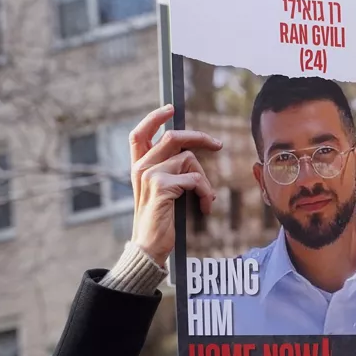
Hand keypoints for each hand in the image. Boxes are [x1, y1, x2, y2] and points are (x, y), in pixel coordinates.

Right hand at [129, 105, 221, 265]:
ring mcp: (149, 175)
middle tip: (217, 144)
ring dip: (204, 179)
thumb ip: (167, 170)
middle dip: (199, 137)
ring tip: (206, 198)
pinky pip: (194, 179)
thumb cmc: (160, 220)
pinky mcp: (161, 186)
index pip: (139, 134)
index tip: (170, 108)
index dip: (154, 117)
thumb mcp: (160, 191)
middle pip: (172, 137)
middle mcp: (141, 167)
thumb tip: (190, 153)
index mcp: (138, 166)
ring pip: (188, 159)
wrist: (150, 247)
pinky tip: (205, 207)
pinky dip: (206, 193)